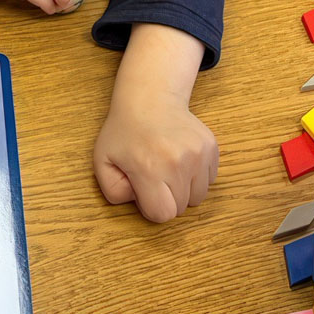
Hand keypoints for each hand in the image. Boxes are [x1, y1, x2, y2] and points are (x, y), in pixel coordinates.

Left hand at [92, 24, 217, 221]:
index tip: (142, 189)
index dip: (149, 207)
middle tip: (152, 175)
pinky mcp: (211, 147)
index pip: (162, 214)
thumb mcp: (102, 161)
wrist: (149, 99)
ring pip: (197, 197)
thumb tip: (140, 202)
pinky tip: (179, 158)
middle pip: (180, 208)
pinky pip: (209, 180)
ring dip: (182, 189)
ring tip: (166, 167)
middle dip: (165, 198)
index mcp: (149, 168)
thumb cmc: (124, 132)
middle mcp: (178, 162)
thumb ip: (113, 191)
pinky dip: (195, 176)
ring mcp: (198, 154)